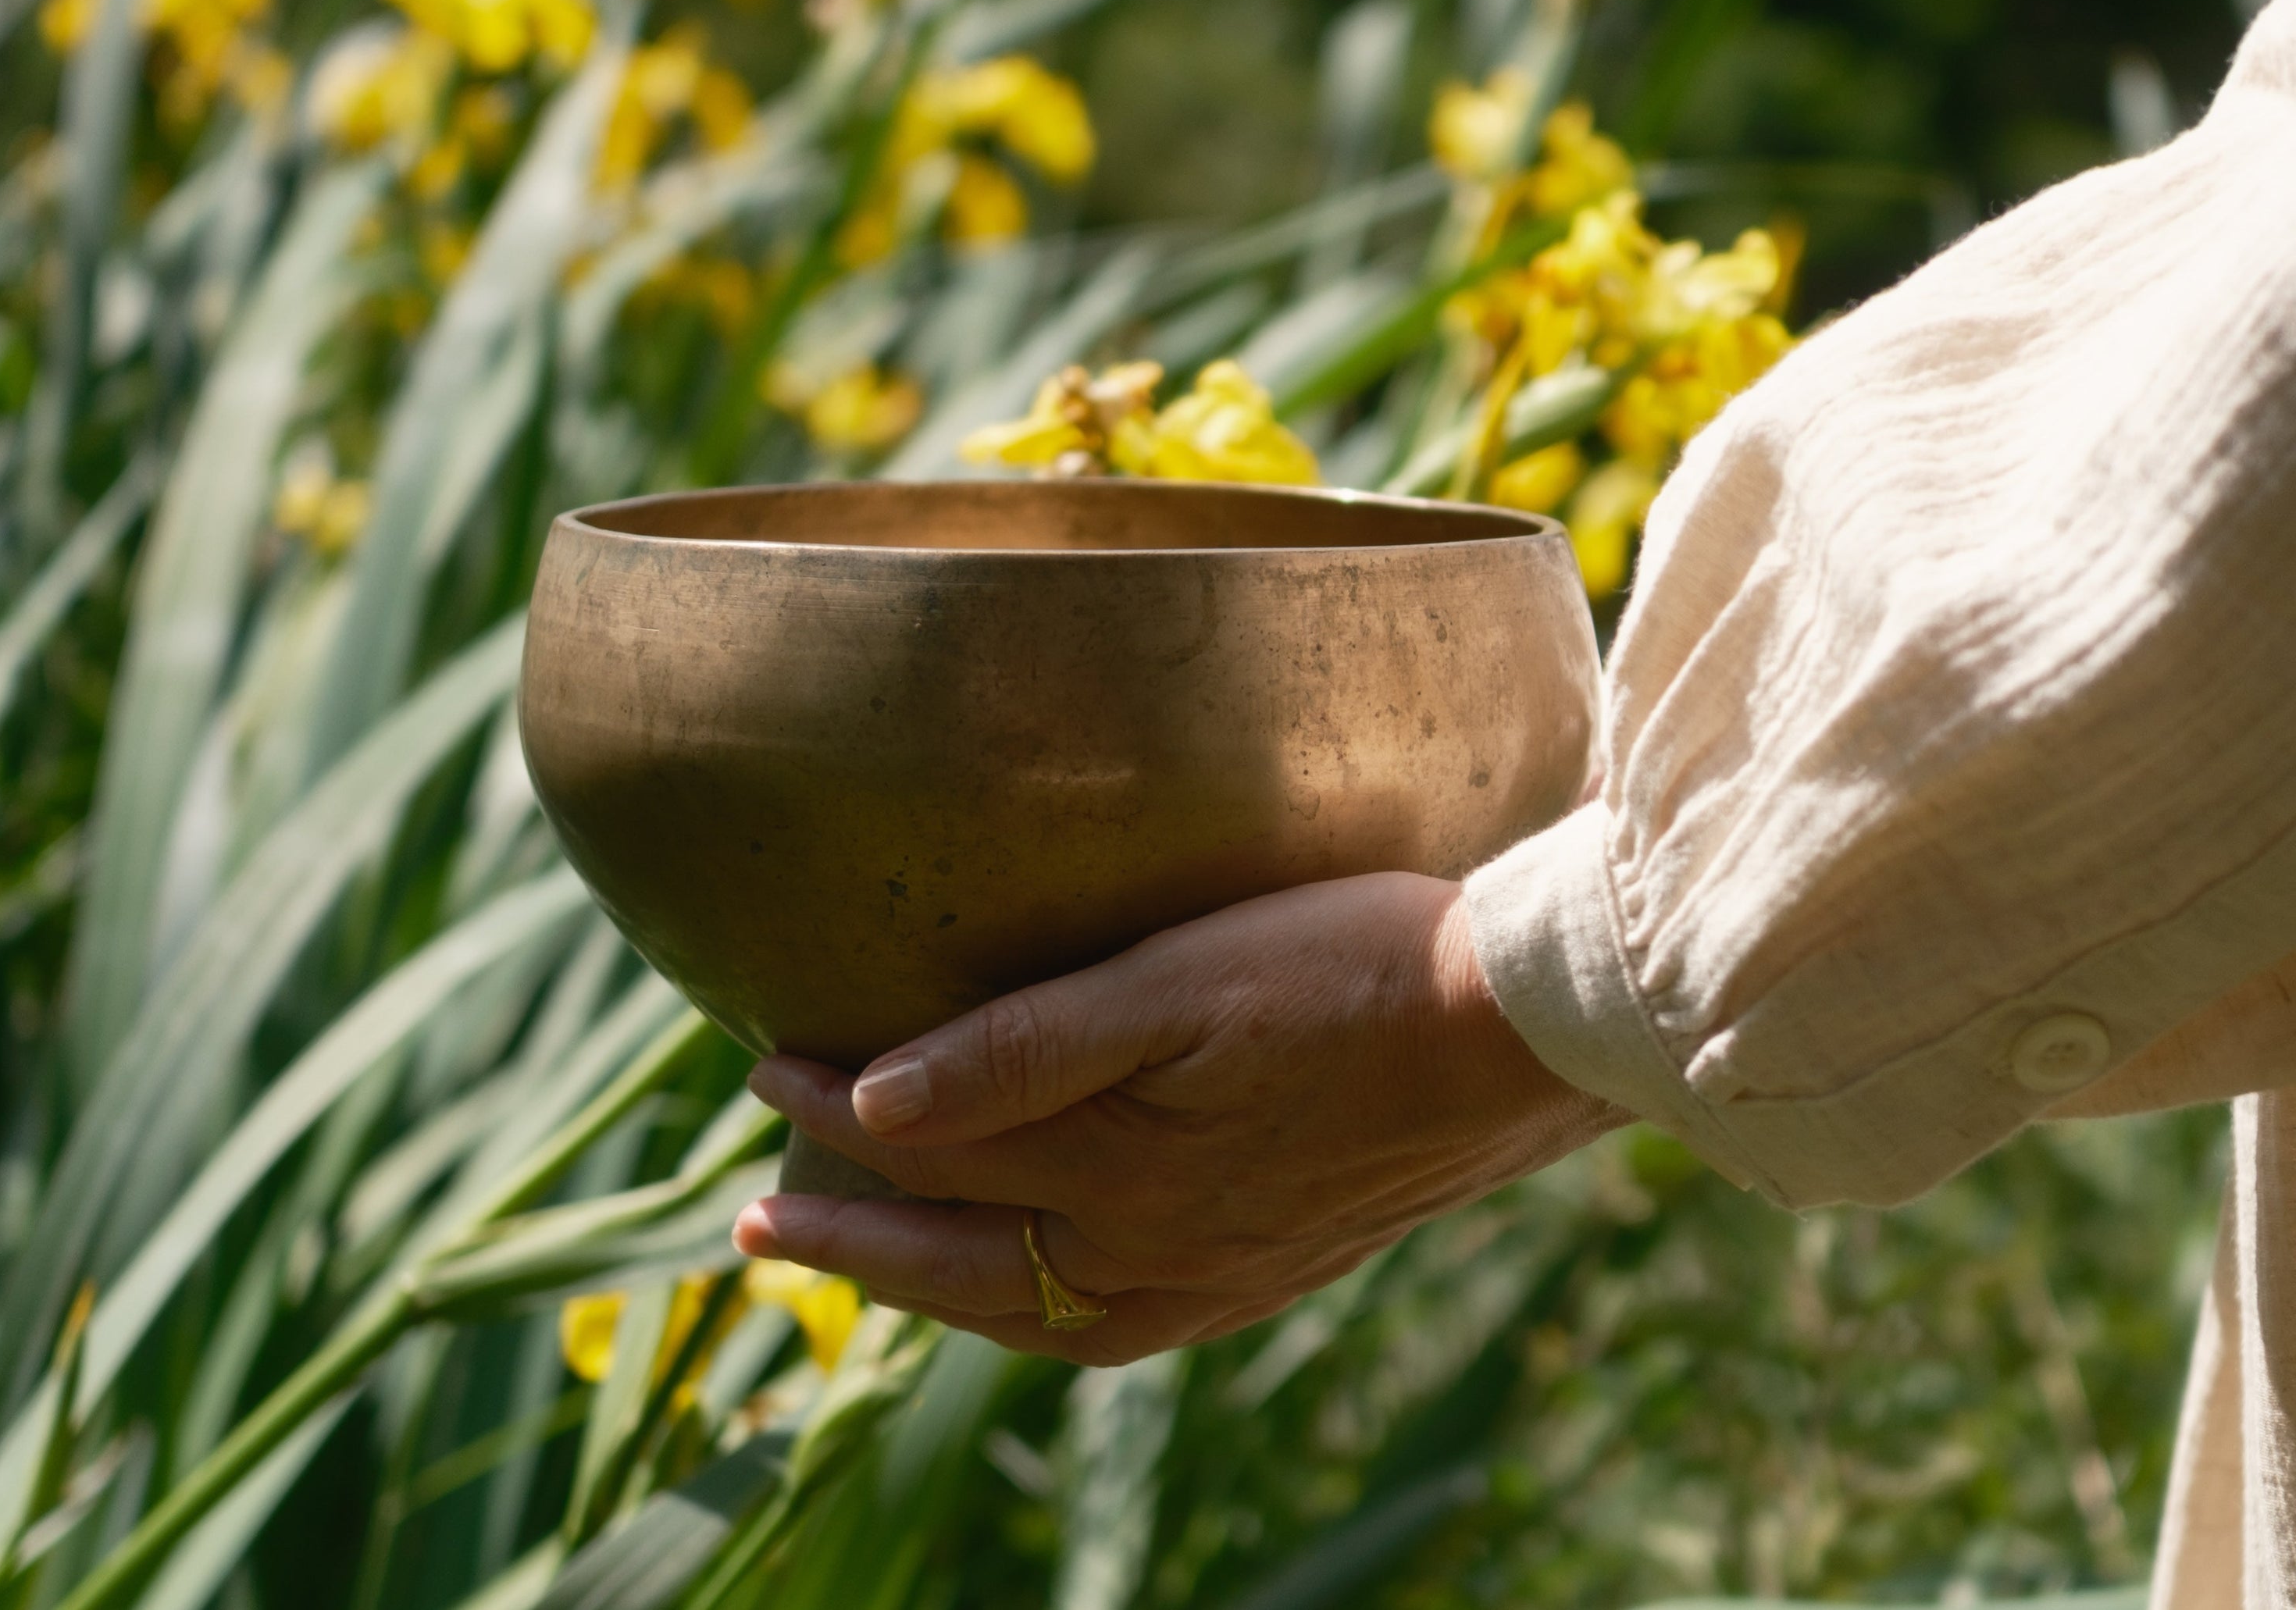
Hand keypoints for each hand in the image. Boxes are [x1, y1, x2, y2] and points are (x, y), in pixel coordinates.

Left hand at [731, 871, 1631, 1365]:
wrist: (1535, 1030)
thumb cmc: (1358, 969)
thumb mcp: (1181, 983)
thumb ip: (1026, 1049)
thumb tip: (876, 1107)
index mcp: (1122, 1183)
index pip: (933, 1153)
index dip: (834, 1113)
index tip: (764, 1064)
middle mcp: (1159, 1256)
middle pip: (966, 1264)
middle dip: (854, 1243)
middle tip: (760, 1226)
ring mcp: (1222, 1276)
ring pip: (1040, 1311)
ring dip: (945, 1290)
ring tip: (880, 1258)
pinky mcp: (1278, 1268)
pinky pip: (1127, 1324)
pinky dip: (1051, 1314)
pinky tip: (1048, 1286)